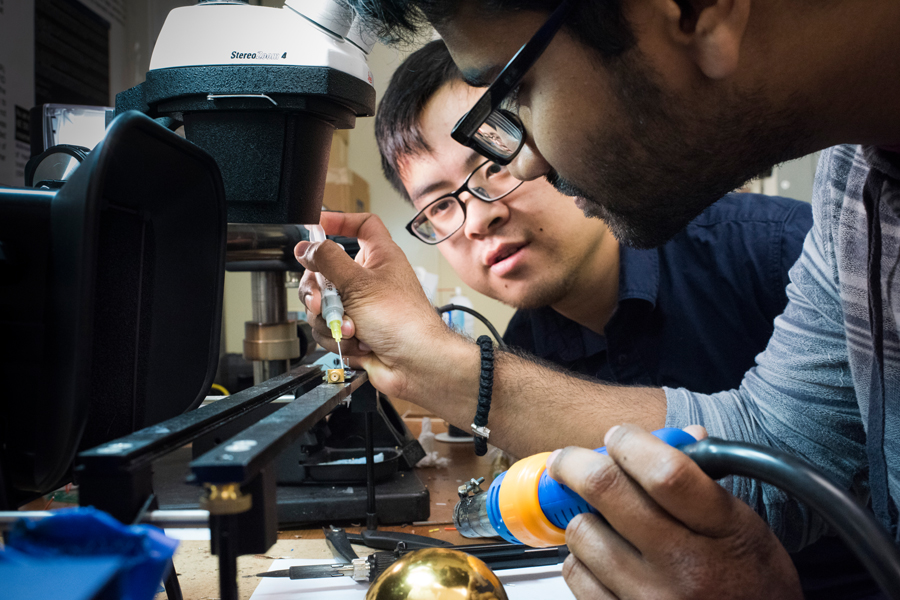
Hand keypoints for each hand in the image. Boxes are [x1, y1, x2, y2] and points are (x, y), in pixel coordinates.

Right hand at [295, 212, 466, 399]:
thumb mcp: (358, 283)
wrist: (415, 364)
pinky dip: (338, 338)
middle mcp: (370, 279)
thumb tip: (307, 247)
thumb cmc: (404, 321)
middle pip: (327, 271)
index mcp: (380, 257)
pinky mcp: (355, 331)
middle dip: (319, 291)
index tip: (317, 226)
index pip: (361, 225)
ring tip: (350, 328)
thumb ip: (328, 261)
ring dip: (330, 319)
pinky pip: (329, 328)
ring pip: (323, 304)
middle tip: (321, 300)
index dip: (339, 221)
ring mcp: (362, 306)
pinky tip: (356, 343)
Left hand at [546, 424, 802, 599]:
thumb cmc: (752, 585)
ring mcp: (650, 598)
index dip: (629, 442)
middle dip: (575, 463)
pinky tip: (604, 560)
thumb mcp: (745, 527)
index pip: (664, 471)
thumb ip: (703, 481)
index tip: (617, 437)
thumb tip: (672, 437)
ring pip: (582, 531)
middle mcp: (684, 567)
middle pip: (606, 489)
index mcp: (723, 532)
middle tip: (568, 461)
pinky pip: (576, 574)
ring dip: (586, 518)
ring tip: (605, 524)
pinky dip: (583, 560)